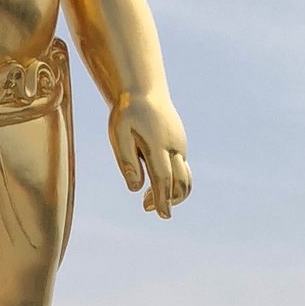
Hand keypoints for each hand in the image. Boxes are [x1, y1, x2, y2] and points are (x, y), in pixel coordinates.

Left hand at [109, 91, 190, 217]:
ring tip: (148, 198)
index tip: (164, 216)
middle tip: (144, 206)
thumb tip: (136, 188)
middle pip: (180, 182)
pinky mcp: (180, 145)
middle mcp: (174, 146)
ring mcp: (180, 146)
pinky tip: (153, 180)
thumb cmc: (127, 113)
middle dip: (167, 199)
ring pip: (185, 177)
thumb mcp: (119, 134)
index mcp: (158, 144)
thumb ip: (127, 161)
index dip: (163, 199)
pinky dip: (172, 181)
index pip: (163, 178)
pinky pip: (182, 169)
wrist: (144, 89)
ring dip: (172, 193)